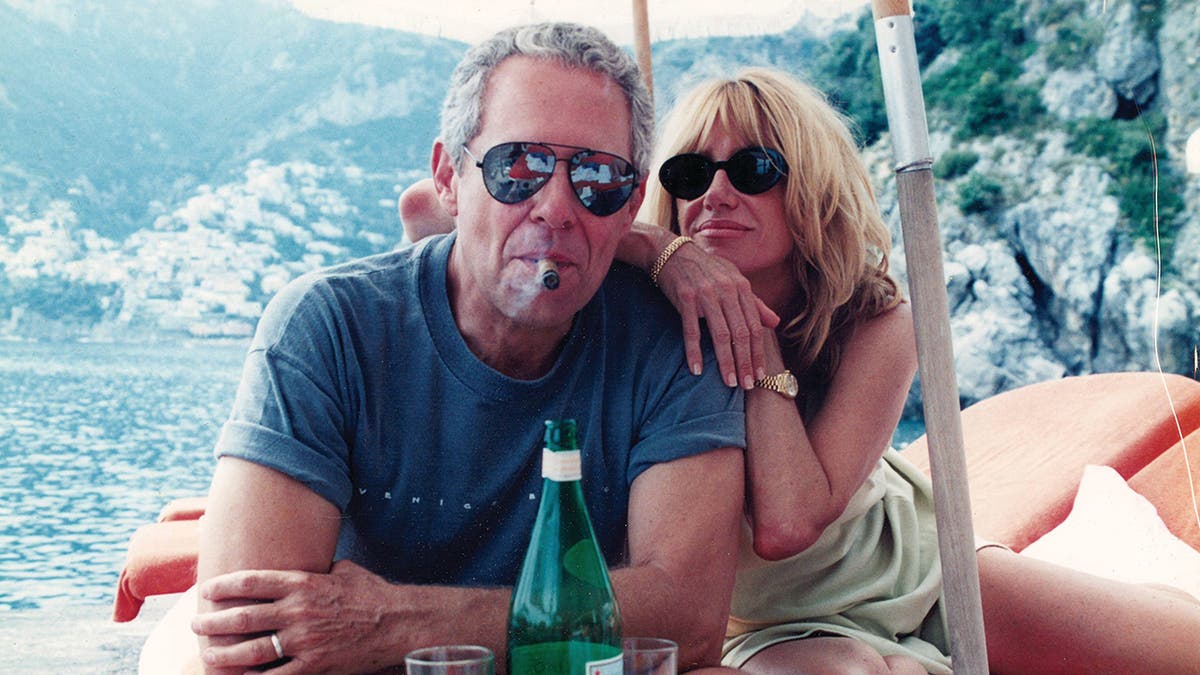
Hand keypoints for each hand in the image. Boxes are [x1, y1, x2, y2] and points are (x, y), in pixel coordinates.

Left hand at [192, 560, 400, 673]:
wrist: (400, 622)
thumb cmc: (372, 593)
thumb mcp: (344, 569)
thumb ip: (317, 568)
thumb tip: (303, 563)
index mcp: (304, 583)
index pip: (252, 582)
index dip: (223, 586)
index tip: (206, 590)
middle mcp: (299, 611)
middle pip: (244, 616)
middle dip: (214, 621)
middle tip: (196, 624)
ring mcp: (305, 641)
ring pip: (251, 650)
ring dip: (223, 652)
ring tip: (208, 652)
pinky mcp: (314, 666)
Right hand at [655, 241, 779, 388]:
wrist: (673, 253)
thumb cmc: (706, 270)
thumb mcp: (734, 281)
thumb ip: (754, 303)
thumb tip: (776, 323)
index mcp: (741, 287)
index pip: (754, 327)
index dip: (757, 353)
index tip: (759, 375)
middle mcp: (727, 291)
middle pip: (740, 333)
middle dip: (745, 362)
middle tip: (747, 385)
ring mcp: (706, 294)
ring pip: (720, 334)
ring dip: (726, 361)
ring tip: (729, 382)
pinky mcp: (685, 298)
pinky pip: (691, 330)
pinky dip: (694, 351)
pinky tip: (697, 369)